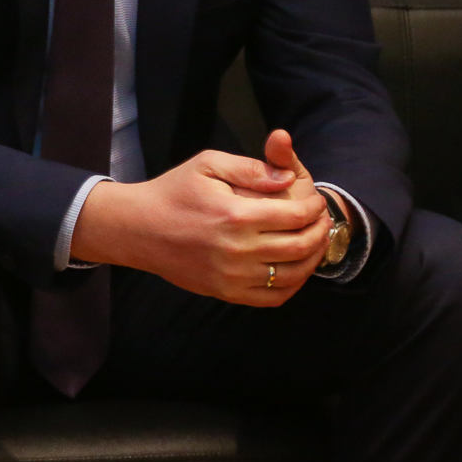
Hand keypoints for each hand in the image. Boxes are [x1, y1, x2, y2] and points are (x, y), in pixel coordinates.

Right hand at [67, 128, 328, 305]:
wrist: (139, 228)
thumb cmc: (174, 191)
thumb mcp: (207, 164)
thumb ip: (249, 168)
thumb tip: (288, 177)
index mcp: (235, 215)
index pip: (295, 214)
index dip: (314, 207)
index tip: (317, 201)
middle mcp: (238, 250)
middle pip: (300, 245)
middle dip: (321, 231)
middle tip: (323, 220)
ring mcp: (233, 276)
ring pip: (293, 274)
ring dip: (313, 259)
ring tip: (315, 243)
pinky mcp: (226, 292)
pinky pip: (273, 297)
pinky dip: (293, 285)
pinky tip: (295, 269)